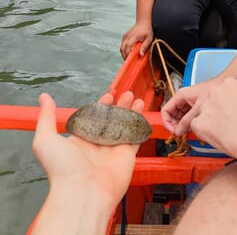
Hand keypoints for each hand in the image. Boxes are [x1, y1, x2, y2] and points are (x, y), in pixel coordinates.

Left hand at [33, 91, 143, 207]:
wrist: (82, 194)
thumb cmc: (62, 171)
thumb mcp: (46, 139)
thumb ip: (46, 117)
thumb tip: (44, 98)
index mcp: (79, 141)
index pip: (92, 118)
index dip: (100, 106)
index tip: (108, 96)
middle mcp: (96, 145)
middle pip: (111, 120)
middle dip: (118, 106)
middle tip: (125, 94)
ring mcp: (112, 150)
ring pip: (124, 126)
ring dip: (131, 111)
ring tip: (135, 98)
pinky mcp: (126, 156)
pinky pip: (135, 138)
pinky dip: (139, 126)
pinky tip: (142, 114)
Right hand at [120, 20, 153, 58]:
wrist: (143, 22)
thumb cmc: (147, 30)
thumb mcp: (149, 38)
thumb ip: (144, 46)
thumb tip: (140, 54)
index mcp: (134, 37)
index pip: (128, 47)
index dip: (128, 54)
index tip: (130, 60)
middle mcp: (128, 36)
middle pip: (122, 48)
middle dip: (125, 56)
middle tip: (129, 62)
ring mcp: (125, 36)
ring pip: (121, 47)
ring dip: (124, 53)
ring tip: (128, 58)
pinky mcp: (124, 37)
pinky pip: (122, 45)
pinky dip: (124, 50)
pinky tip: (128, 53)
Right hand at [161, 79, 221, 135]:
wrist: (221, 85)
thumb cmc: (211, 89)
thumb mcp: (198, 108)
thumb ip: (187, 120)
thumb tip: (178, 131)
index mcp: (180, 96)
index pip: (165, 110)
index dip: (167, 122)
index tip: (172, 130)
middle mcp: (182, 99)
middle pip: (171, 114)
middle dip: (174, 125)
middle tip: (179, 133)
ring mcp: (187, 103)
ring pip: (178, 116)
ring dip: (181, 125)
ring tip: (186, 131)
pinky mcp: (193, 106)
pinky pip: (185, 116)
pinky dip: (187, 123)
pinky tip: (191, 127)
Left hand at [189, 78, 236, 158]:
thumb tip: (233, 108)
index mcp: (228, 83)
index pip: (219, 91)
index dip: (223, 103)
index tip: (227, 110)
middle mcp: (214, 91)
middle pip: (207, 101)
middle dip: (214, 112)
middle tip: (224, 122)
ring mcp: (205, 106)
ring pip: (199, 113)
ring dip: (208, 122)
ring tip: (222, 132)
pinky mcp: (199, 122)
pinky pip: (195, 126)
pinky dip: (203, 132)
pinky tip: (216, 136)